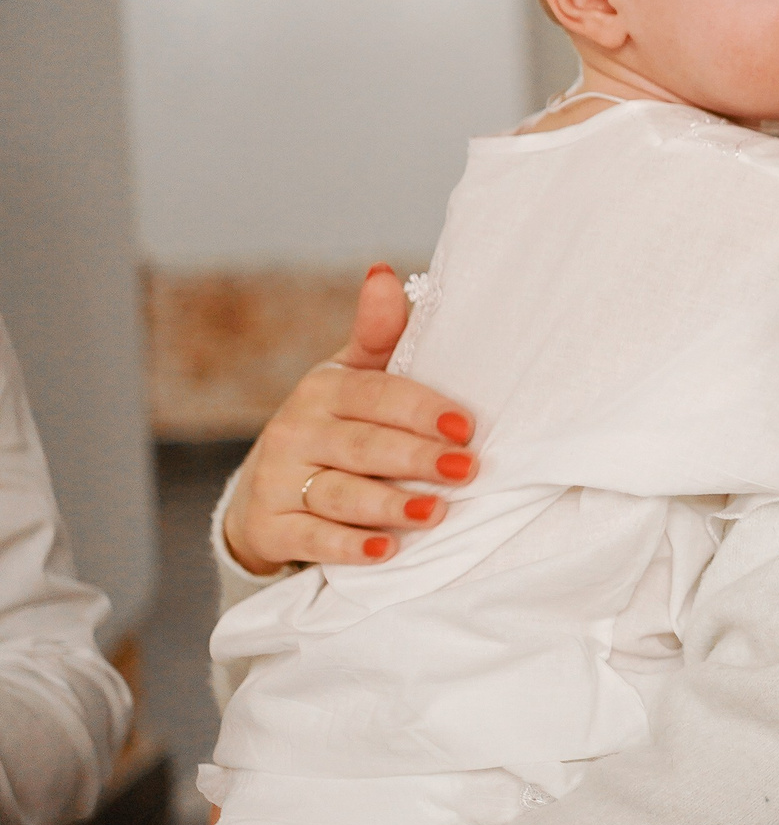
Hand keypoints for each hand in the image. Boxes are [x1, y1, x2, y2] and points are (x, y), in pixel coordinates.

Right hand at [224, 265, 475, 575]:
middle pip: (363, 446)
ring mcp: (279, 480)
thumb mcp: (352, 379)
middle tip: (466, 470)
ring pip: (340, 493)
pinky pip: (312, 537)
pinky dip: (349, 546)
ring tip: (435, 512)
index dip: (422, 410)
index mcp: (323, 389)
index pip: (377, 395)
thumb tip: (384, 274)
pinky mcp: (270, 526)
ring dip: (390, 504)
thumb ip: (378, 336)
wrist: (266, 492)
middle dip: (416, 458)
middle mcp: (295, 430)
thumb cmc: (333, 427)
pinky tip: (387, 550)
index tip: (466, 427)